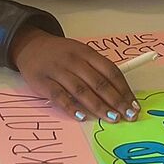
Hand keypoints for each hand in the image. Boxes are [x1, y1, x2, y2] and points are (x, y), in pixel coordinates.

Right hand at [10, 28, 137, 121]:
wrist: (30, 45)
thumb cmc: (61, 54)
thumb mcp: (81, 53)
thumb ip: (97, 69)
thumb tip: (120, 92)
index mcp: (86, 53)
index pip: (110, 71)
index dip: (124, 89)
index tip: (133, 104)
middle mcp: (74, 61)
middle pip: (99, 82)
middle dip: (116, 101)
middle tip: (128, 115)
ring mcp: (58, 71)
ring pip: (81, 90)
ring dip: (98, 106)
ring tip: (112, 118)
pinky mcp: (43, 82)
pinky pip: (59, 96)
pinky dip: (71, 107)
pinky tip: (82, 116)